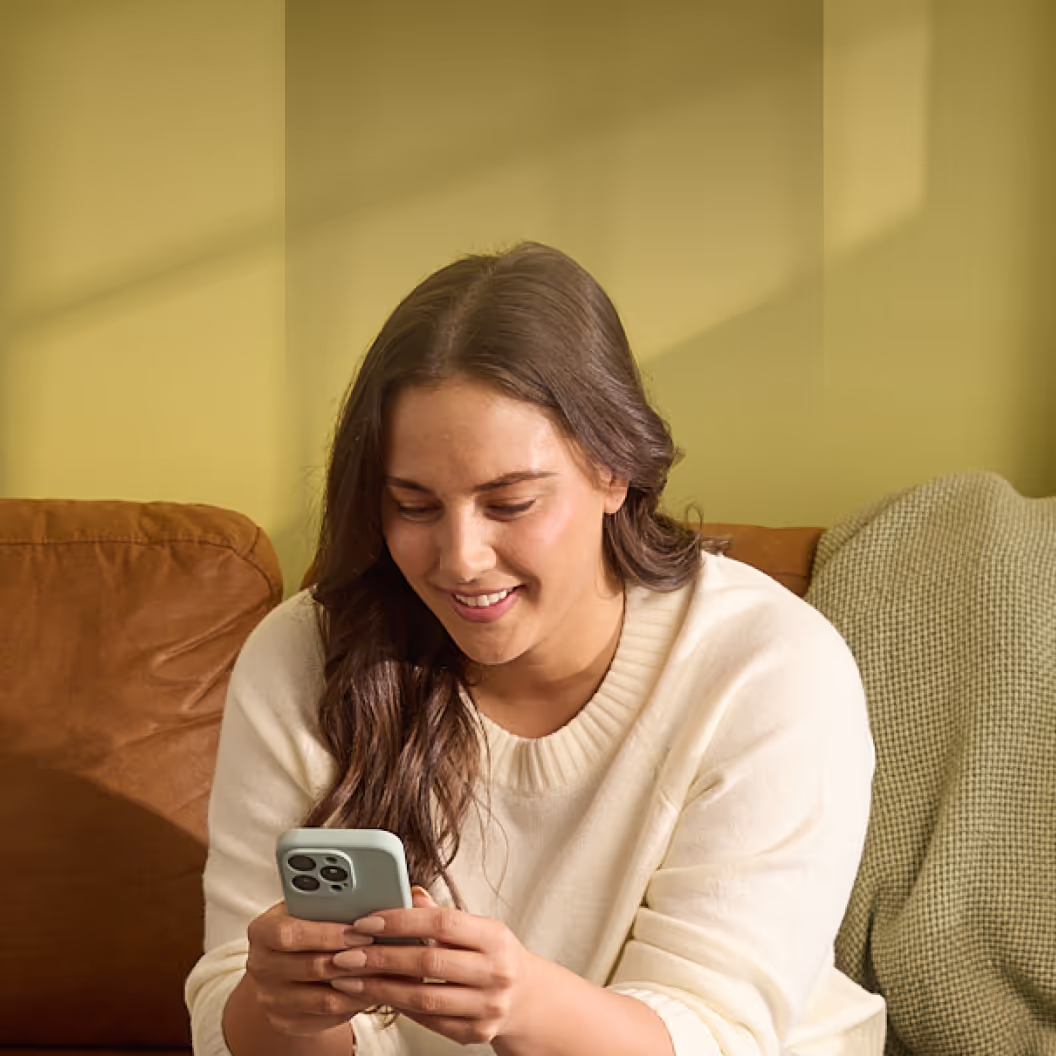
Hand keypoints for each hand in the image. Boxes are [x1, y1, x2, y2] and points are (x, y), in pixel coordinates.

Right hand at [244, 900, 377, 1036]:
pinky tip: (370, 991)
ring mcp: (270, 998)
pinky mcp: (285, 1021)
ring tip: (382, 972)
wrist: (285, 963)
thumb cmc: (304, 926)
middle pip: (310, 967)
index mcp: (262, 931)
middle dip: (350, 959)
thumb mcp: (306, 907)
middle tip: (380, 952)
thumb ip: (327, 903)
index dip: (327, 933)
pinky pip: (325, 1018)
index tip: (360, 930)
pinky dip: (351, 1004)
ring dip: (357, 985)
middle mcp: (260, 967)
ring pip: (322, 998)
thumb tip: (367, 895)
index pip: (289, 933)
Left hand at [330, 886, 539, 1045]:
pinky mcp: (475, 1033)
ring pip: (423, 998)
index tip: (366, 922)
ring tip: (349, 980)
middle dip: (380, 958)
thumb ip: (444, 915)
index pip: (442, 923)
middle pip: (428, 963)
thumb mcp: (479, 928)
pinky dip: (400, 1007)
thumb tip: (410, 893)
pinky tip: (377, 996)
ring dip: (380, 988)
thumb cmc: (496, 956)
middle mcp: (494, 972)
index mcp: (494, 937)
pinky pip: (429, 1021)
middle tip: (346, 954)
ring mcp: (486, 1007)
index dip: (401, 921)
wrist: (528, 999)